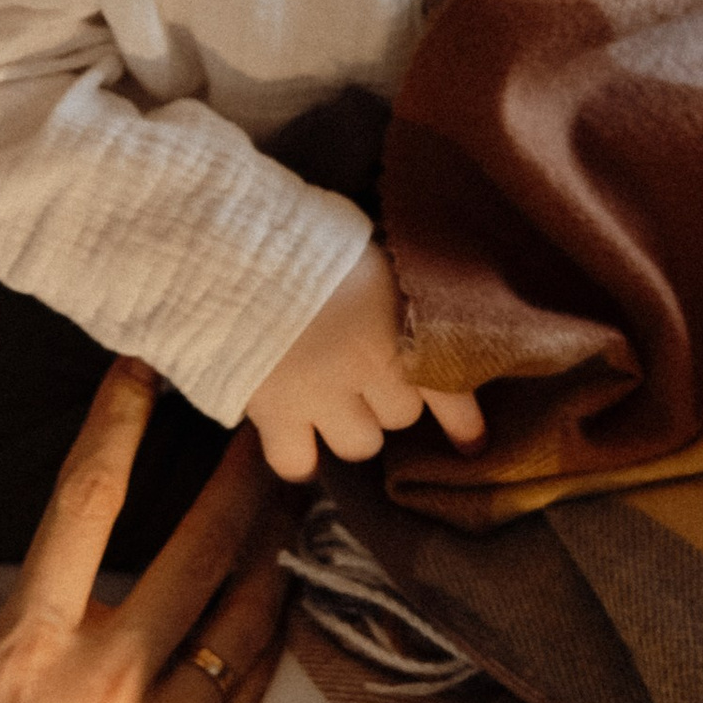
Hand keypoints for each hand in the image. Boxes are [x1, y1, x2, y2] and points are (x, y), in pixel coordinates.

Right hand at [0, 361, 287, 702]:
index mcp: (29, 652)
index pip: (85, 507)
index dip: (118, 427)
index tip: (144, 374)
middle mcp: (112, 679)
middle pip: (200, 546)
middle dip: (239, 470)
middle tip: (269, 414)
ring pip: (247, 609)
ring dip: (274, 539)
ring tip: (296, 486)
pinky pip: (257, 681)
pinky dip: (277, 623)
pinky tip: (287, 589)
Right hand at [244, 240, 484, 480]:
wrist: (229, 247)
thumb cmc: (301, 240)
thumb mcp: (368, 255)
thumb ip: (393, 294)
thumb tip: (415, 312)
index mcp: (398, 324)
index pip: (450, 388)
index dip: (463, 423)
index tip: (473, 447)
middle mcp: (368, 367)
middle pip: (401, 416)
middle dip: (387, 400)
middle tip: (362, 377)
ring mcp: (321, 395)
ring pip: (360, 445)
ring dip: (351, 428)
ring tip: (330, 404)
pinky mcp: (275, 413)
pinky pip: (297, 463)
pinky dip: (298, 458)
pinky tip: (296, 442)